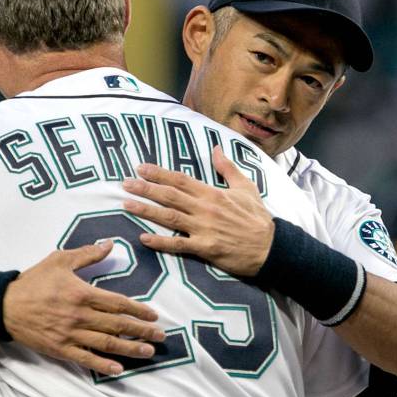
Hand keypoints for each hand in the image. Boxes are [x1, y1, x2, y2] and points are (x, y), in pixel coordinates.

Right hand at [3, 241, 164, 376]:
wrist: (3, 306)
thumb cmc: (34, 281)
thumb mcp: (60, 260)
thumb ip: (87, 253)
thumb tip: (110, 244)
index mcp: (82, 294)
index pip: (118, 304)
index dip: (139, 310)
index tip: (154, 316)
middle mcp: (80, 316)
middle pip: (118, 325)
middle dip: (142, 332)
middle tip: (161, 337)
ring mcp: (70, 334)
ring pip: (106, 344)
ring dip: (130, 349)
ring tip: (148, 353)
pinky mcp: (60, 348)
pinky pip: (85, 359)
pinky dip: (103, 365)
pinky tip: (118, 369)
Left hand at [121, 146, 274, 275]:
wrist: (271, 247)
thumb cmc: (258, 217)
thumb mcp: (246, 187)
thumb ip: (227, 167)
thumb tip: (216, 147)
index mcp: (213, 193)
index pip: (181, 179)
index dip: (159, 173)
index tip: (141, 168)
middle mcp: (205, 209)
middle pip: (170, 196)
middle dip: (145, 188)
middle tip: (125, 183)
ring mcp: (204, 229)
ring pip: (169, 217)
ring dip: (146, 210)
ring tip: (126, 204)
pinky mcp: (205, 248)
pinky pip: (178, 244)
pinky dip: (160, 241)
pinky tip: (143, 238)